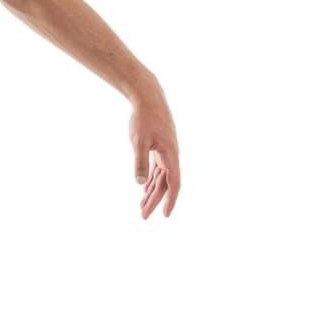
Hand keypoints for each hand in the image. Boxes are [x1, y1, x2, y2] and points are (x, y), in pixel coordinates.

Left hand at [129, 89, 179, 218]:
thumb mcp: (138, 141)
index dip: (171, 201)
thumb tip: (139, 184)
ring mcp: (166, 151)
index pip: (174, 184)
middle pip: (165, 184)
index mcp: (171, 155)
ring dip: (152, 192)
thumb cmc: (143, 119)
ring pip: (161, 178)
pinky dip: (151, 180)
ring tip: (141, 208)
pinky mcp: (159, 147)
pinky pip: (157, 169)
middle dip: (154, 201)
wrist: (148, 97)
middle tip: (143, 217)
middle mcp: (171, 155)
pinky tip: (144, 189)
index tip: (165, 215)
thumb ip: (140, 162)